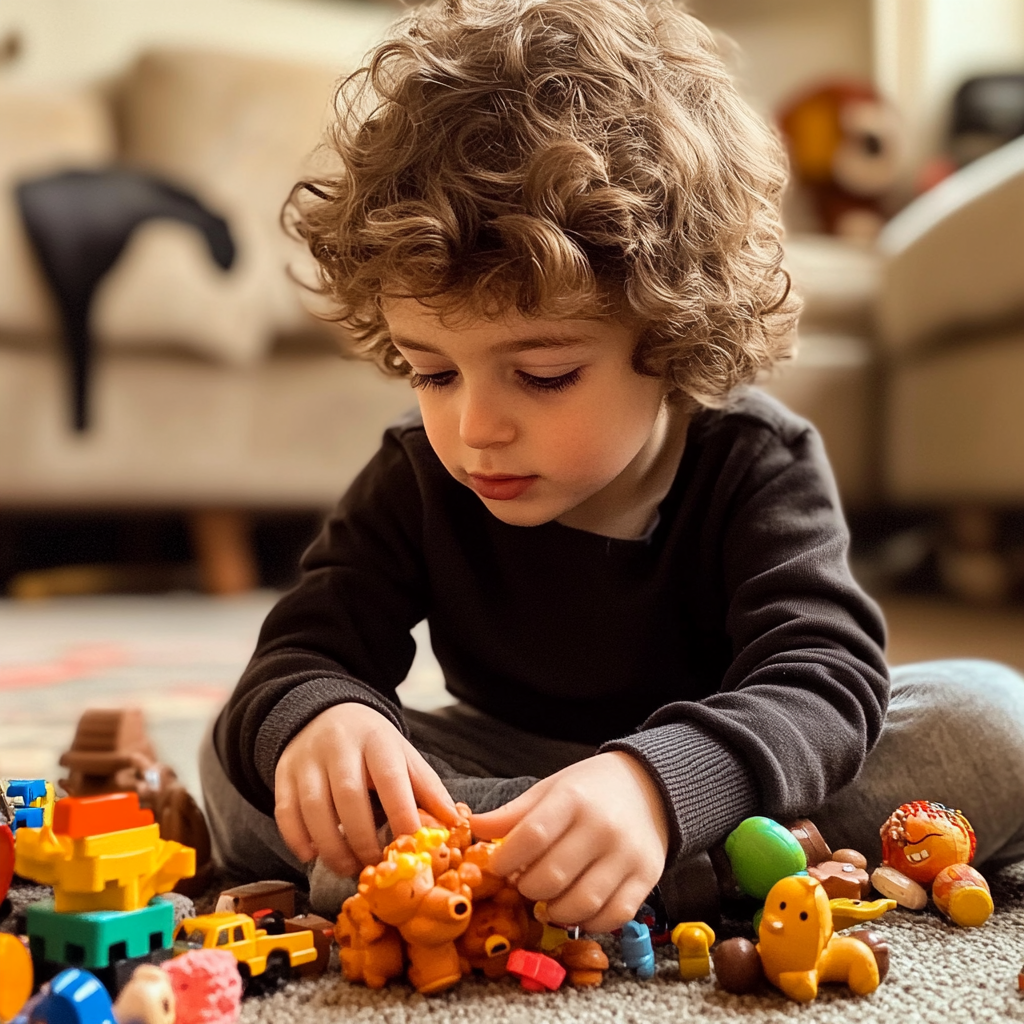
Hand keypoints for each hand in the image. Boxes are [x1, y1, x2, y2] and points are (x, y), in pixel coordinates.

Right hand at [274, 703, 458, 875]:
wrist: (324, 712)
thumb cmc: (371, 743)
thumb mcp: (403, 755)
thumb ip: (427, 788)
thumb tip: (454, 823)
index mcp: (377, 740)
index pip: (390, 779)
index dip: (402, 814)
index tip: (411, 846)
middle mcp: (339, 746)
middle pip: (349, 796)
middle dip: (362, 838)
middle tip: (373, 864)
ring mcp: (307, 758)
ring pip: (314, 807)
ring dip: (331, 846)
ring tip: (347, 866)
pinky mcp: (283, 771)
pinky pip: (285, 810)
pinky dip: (297, 838)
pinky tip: (312, 855)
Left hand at [470, 751, 669, 932]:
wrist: (649, 787)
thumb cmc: (589, 790)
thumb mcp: (550, 789)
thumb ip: (512, 814)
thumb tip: (472, 827)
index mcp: (573, 799)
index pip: (532, 836)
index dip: (506, 859)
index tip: (498, 867)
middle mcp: (602, 826)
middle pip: (553, 876)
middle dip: (528, 889)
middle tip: (524, 884)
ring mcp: (627, 854)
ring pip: (582, 903)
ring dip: (555, 911)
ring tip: (547, 901)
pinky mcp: (647, 877)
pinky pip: (614, 915)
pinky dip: (590, 922)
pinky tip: (577, 910)